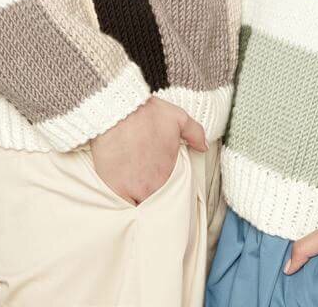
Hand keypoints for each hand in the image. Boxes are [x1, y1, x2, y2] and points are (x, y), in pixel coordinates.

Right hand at [88, 96, 207, 204]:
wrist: (118, 112)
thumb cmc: (147, 114)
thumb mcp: (178, 118)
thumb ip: (195, 133)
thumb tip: (203, 146)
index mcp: (168, 174)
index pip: (170, 195)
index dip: (166, 192)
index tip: (162, 186)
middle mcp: (150, 186)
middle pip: (153, 201)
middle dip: (151, 196)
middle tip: (147, 186)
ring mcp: (131, 189)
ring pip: (137, 204)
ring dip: (136, 199)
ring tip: (134, 189)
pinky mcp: (114, 187)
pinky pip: (120, 204)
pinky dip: (122, 200)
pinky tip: (122, 192)